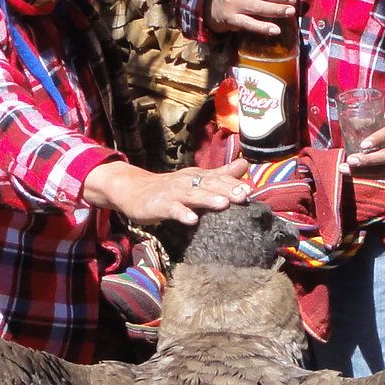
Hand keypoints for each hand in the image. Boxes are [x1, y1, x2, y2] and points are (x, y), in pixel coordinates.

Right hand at [85, 159, 252, 226]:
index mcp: (197, 177)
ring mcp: (172, 193)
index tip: (250, 190)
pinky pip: (172, 209)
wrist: (133, 190)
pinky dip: (181, 213)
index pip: (218, 179)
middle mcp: (187, 182)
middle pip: (208, 185)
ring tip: (223, 204)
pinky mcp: (159, 205)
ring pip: (192, 195)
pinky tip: (192, 220)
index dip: (233, 184)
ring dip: (207, 199)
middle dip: (226, 189)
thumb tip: (245, 164)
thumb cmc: (170, 188)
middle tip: (243, 196)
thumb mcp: (196, 179)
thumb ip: (221, 174)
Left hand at [341, 110, 384, 179]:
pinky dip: (368, 174)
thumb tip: (355, 121)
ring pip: (384, 169)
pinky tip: (353, 173)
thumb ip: (381, 120)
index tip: (363, 144)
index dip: (378, 138)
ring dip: (363, 171)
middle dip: (367, 161)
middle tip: (349, 160)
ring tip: (344, 169)